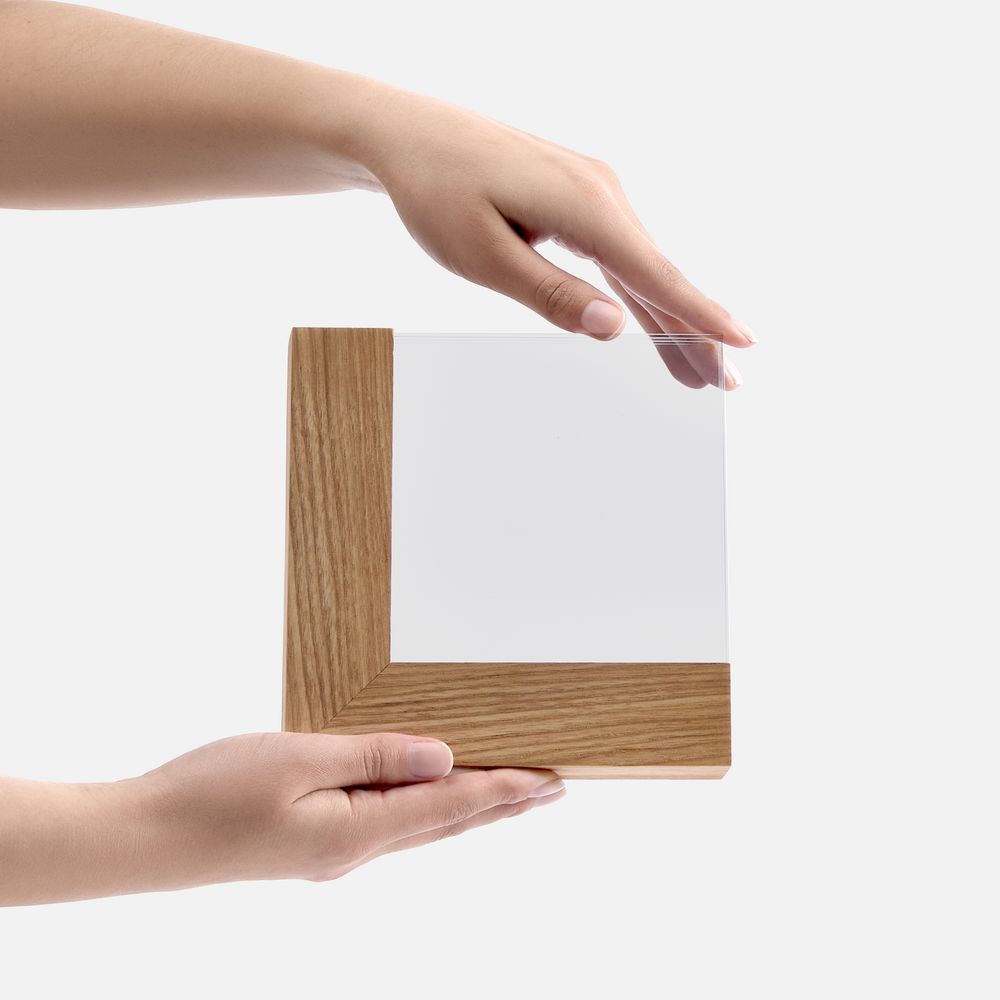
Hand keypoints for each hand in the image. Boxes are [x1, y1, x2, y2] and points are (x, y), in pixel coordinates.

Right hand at [0, 731, 563, 903]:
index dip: (505, 791)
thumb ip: (374, 756)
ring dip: (466, 809)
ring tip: (504, 794)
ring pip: (419, 828)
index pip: (452, 807)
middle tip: (547, 789)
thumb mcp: (299, 757)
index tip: (551, 781)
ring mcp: (332, 852)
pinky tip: (423, 798)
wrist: (145, 839)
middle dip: (500, 804)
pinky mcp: (311, 844)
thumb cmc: (213, 792)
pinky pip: (387, 825)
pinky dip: (423, 810)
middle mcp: (354, 850)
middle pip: (445, 824)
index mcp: (358, 831)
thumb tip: (442, 758)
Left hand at [358, 89, 755, 388]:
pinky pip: (619, 254)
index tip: (740, 344)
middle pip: (658, 275)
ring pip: (642, 268)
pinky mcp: (577, 198)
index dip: (700, 314)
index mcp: (583, 206)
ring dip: (670, 318)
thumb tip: (614, 327)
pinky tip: (652, 319)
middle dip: (695, 330)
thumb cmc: (437, 192)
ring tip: (695, 369)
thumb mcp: (485, 255)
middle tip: (726, 381)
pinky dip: (638, 291)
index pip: (654, 273)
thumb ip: (551, 294)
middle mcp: (600, 193)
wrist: (410, 135)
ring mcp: (592, 192)